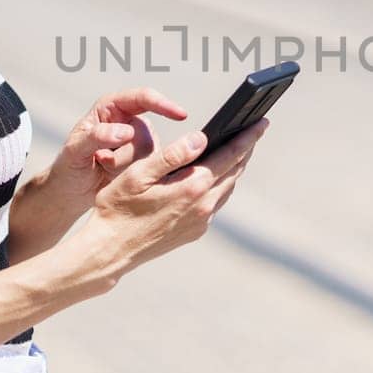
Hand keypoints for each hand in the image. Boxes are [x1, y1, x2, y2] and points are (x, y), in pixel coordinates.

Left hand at [46, 87, 187, 212]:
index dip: (163, 105)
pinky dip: (134, 176)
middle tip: (101, 161)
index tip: (180, 115)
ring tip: (105, 169)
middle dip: (125, 154)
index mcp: (110, 108)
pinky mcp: (143, 161)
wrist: (71, 192)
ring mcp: (137, 142)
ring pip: (151, 154)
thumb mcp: (75, 150)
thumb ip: (98, 137)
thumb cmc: (69, 166)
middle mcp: (128, 121)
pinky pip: (152, 168)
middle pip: (146, 134)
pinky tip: (115, 177)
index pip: (143, 98)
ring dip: (127, 167)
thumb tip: (126, 131)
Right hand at [71, 117, 268, 283]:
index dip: (248, 137)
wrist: (110, 250)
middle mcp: (203, 206)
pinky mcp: (195, 231)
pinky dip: (221, 185)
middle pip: (234, 171)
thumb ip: (173, 155)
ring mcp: (201, 222)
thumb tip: (201, 138)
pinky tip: (215, 177)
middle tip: (254, 130)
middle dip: (246, 149)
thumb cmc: (118, 207)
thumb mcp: (140, 174)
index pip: (231, 155)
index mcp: (192, 187)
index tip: (262, 123)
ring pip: (227, 188)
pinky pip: (216, 203)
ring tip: (238, 150)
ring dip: (234, 168)